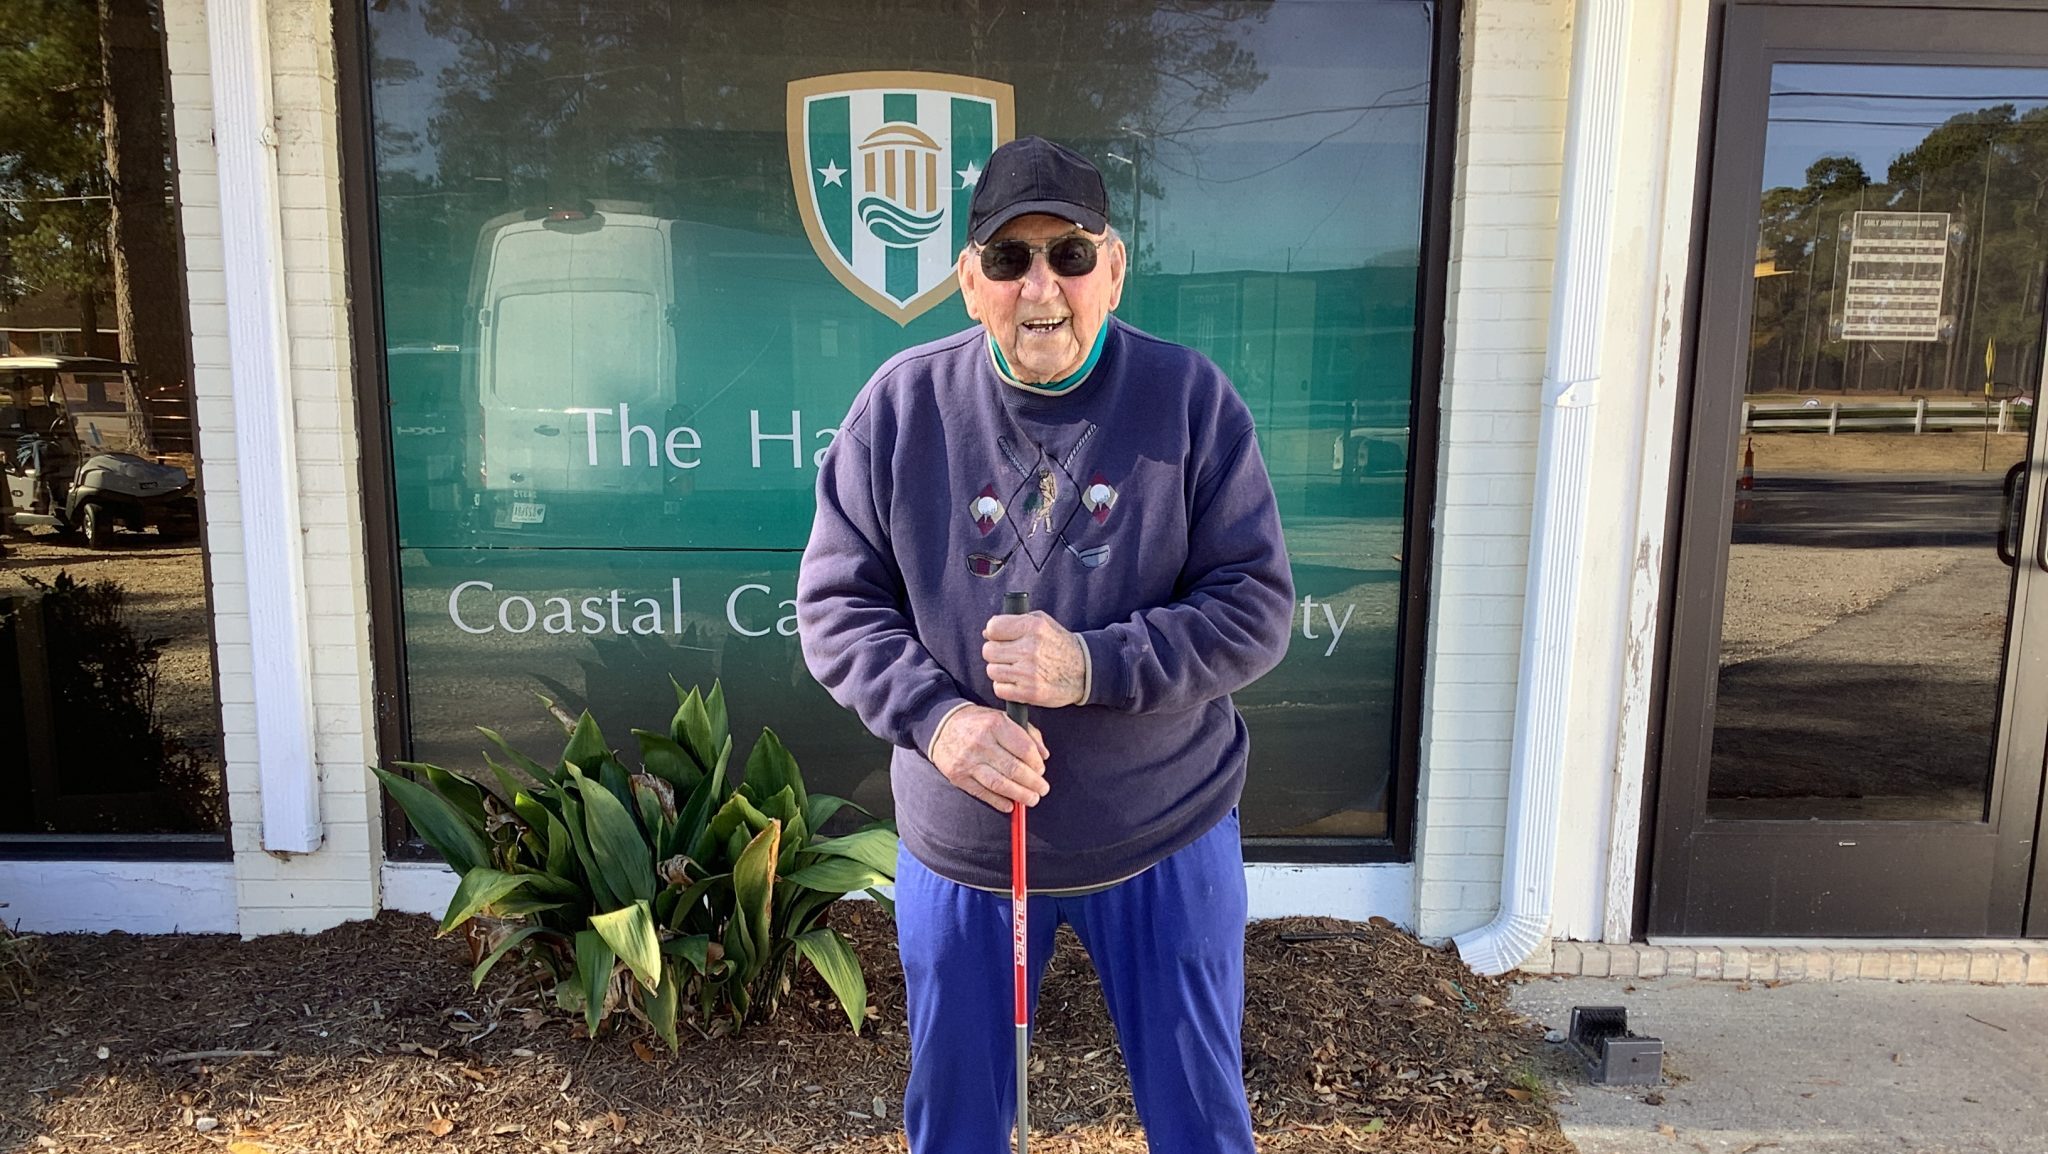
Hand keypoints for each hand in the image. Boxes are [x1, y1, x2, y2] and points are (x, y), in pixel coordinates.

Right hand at [927, 705, 1048, 812]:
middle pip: (1014, 769)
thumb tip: (1044, 755)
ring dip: (1020, 795)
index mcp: (995, 724)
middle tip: (1042, 789)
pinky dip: (999, 802)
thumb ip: (1027, 733)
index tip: (1041, 770)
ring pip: (999, 784)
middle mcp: (981, 743)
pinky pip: (982, 793)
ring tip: (1032, 799)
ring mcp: (968, 761)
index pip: (1024, 749)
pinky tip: (1010, 805)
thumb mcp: (1003, 717)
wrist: (942, 726)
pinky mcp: (958, 776)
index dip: (1037, 764)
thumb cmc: (979, 723)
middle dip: (1033, 783)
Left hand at [983, 610, 1086, 707]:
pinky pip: (999, 689)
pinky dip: (1005, 687)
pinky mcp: (1029, 693)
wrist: (1084, 671)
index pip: (993, 628)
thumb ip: (1014, 622)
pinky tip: (1018, 682)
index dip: (994, 633)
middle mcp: (1030, 649)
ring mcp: (1029, 672)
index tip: (1001, 637)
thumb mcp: (1042, 623)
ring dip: (1000, 670)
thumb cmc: (1059, 645)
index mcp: (1033, 627)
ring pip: (992, 670)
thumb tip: (986, 633)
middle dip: (995, 653)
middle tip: (1008, 656)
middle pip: (988, 651)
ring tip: (1015, 669)